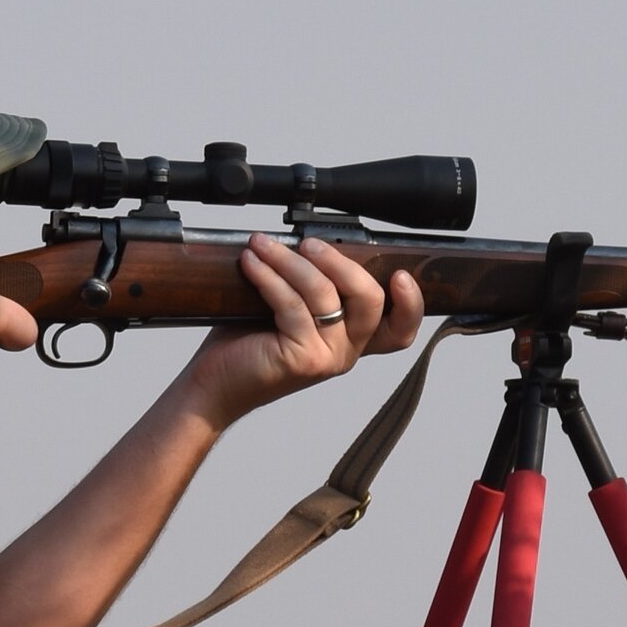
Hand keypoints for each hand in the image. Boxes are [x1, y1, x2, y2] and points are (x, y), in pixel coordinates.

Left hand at [184, 231, 423, 421]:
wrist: (215, 384)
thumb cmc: (249, 344)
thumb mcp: (291, 310)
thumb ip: (315, 288)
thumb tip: (313, 242)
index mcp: (351, 339)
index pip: (399, 330)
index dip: (411, 304)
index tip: (402, 275)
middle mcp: (346, 352)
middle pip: (370, 300)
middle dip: (340, 262)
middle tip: (308, 245)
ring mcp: (327, 358)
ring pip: (325, 295)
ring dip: (291, 261)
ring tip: (262, 245)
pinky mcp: (302, 358)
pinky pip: (292, 304)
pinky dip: (270, 276)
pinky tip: (252, 262)